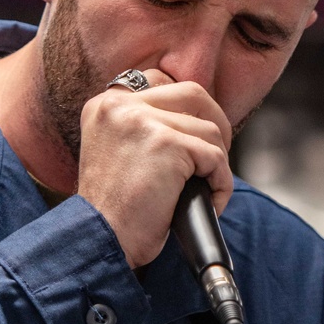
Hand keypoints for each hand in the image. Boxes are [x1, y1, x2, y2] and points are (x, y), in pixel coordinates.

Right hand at [77, 74, 232, 267]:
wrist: (102, 241)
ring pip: (209, 129)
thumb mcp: (117, 154)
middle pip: (192, 93)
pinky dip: (221, 184)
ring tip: (205, 192)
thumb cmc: (113, 212)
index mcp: (104, 106)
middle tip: (214, 158)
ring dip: (217, 164)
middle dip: (216, 123)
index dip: (188, 108)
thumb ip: (144, 129)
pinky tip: (210, 204)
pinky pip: (215, 157)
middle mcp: (120, 106)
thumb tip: (192, 120)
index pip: (161, 82)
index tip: (194, 137)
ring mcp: (143, 122)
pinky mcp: (167, 144)